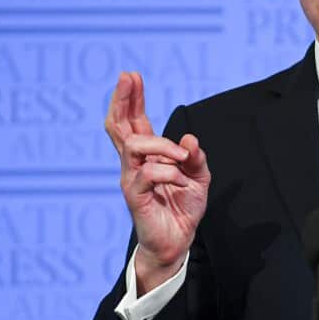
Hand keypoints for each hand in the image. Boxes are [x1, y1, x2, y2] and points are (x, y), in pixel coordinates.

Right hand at [106, 71, 209, 292]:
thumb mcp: (199, 179)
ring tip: (182, 157)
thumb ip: (196, 158)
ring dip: (163, 146)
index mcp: (148, 156)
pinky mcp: (134, 196)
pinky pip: (147, 173)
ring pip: (135, 146)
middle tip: (128, 77)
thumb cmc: (183, 208)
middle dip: (122, 100)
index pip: (134, 122)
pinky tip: (180, 180)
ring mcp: (131, 179)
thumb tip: (189, 139)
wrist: (177, 243)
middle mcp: (134, 164)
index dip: (132, 99)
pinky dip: (169, 172)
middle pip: (119, 127)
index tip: (132, 76)